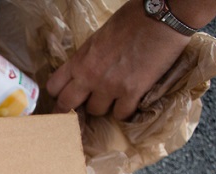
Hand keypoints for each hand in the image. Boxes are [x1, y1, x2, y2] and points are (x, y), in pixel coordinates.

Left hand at [46, 0, 189, 119]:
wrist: (161, 16)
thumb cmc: (132, 19)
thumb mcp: (99, 37)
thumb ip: (88, 57)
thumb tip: (84, 69)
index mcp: (80, 59)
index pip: (53, 87)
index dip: (58, 94)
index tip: (63, 95)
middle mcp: (90, 76)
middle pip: (67, 105)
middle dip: (72, 107)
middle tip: (81, 106)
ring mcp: (110, 86)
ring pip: (95, 111)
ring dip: (102, 106)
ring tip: (112, 97)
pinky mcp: (132, 92)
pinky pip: (121, 114)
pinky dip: (125, 110)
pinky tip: (129, 101)